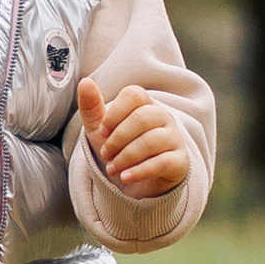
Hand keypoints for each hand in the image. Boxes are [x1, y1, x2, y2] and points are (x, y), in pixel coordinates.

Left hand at [78, 77, 189, 204]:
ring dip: (126, 157)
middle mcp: (163, 117)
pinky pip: (163, 162)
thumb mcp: (99, 129)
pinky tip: (125, 177)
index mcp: (145, 104)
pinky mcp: (180, 161)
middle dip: (117, 138)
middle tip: (105, 154)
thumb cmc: (119, 148)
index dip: (114, 113)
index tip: (101, 132)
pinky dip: (140, 171)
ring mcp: (174, 138)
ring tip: (112, 168)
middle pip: (142, 118)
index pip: (133, 95)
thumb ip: (91, 106)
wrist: (137, 181)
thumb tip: (85, 82)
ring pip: (152, 141)